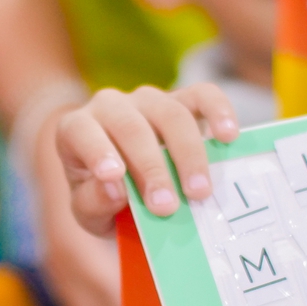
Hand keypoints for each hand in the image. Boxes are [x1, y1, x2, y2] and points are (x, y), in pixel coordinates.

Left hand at [52, 83, 240, 236]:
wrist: (128, 184)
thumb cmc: (103, 196)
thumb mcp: (89, 210)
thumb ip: (93, 202)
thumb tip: (114, 189)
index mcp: (77, 129)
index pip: (82, 132)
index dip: (96, 151)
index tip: (113, 177)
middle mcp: (111, 106)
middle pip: (132, 127)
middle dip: (151, 168)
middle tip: (166, 207)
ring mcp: (148, 99)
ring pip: (170, 113)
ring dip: (187, 154)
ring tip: (199, 192)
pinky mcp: (183, 99)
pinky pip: (202, 95)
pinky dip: (218, 111)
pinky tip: (228, 136)